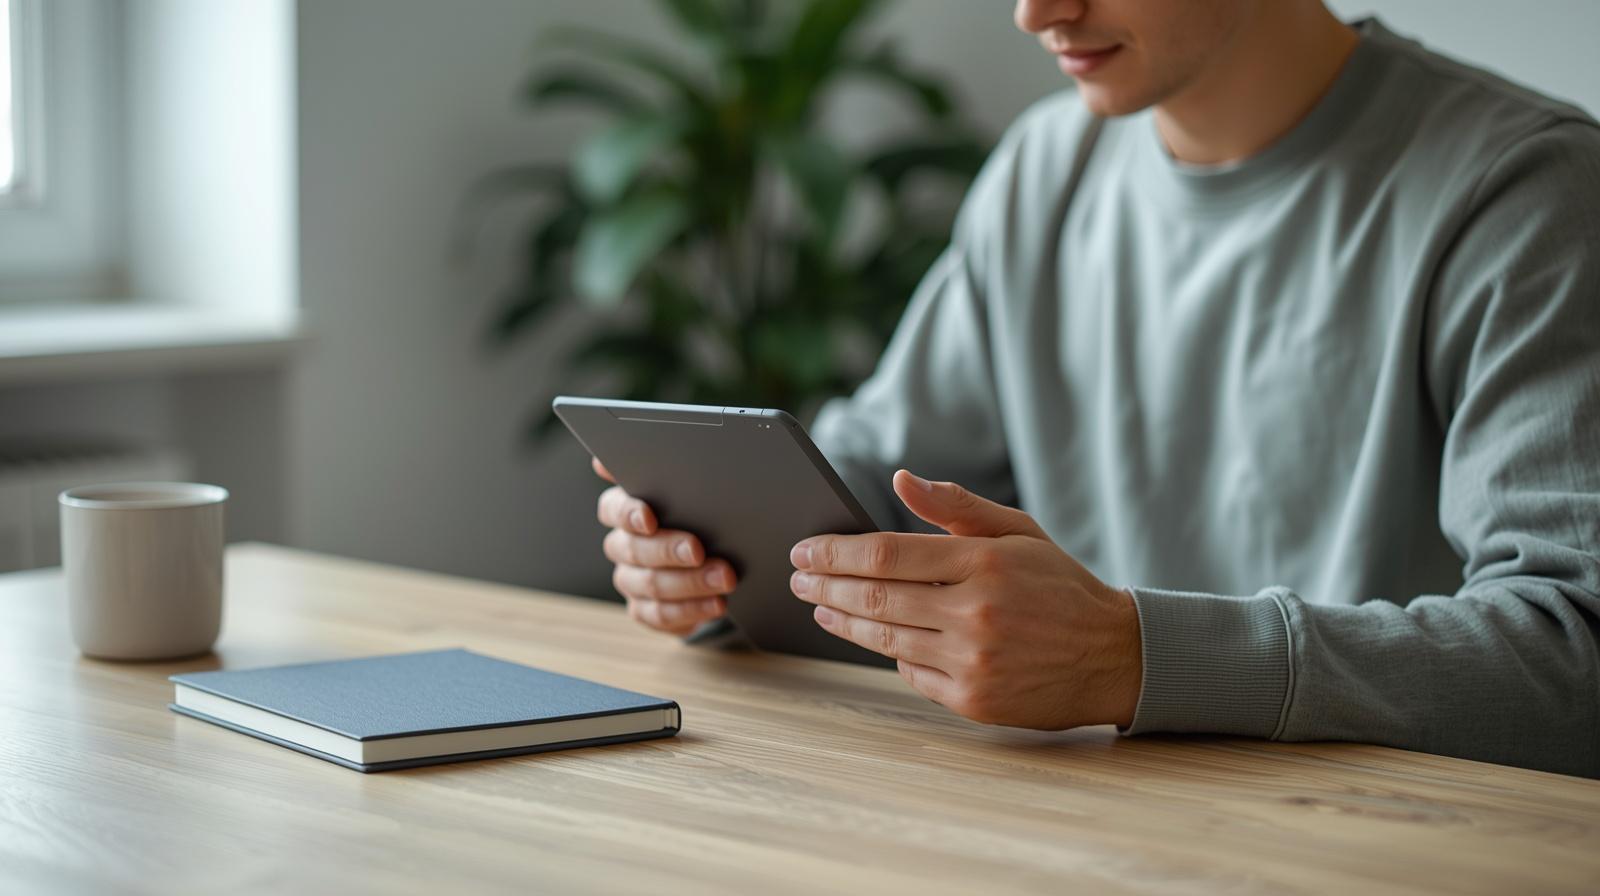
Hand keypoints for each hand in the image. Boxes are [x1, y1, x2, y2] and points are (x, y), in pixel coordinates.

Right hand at [592, 457, 735, 635]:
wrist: (726, 553)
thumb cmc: (706, 511)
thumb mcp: (699, 486)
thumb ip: (677, 467)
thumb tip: (634, 453)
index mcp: (626, 508)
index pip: (614, 508)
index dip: (629, 513)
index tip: (650, 516)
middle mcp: (623, 544)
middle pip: (633, 549)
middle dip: (668, 550)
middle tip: (699, 549)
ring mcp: (632, 579)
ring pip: (649, 585)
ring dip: (688, 583)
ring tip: (725, 578)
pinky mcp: (647, 610)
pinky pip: (660, 616)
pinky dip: (690, 611)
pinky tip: (718, 604)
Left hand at [789, 470, 1141, 729]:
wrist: (1113, 657)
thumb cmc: (1060, 586)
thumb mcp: (1018, 531)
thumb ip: (956, 506)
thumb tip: (901, 479)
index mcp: (984, 563)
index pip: (886, 553)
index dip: (835, 553)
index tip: (805, 551)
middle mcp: (975, 613)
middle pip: (875, 598)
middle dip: (825, 587)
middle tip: (799, 579)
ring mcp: (973, 661)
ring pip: (884, 639)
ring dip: (842, 622)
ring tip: (820, 608)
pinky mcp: (973, 700)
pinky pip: (911, 674)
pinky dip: (889, 653)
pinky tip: (874, 638)